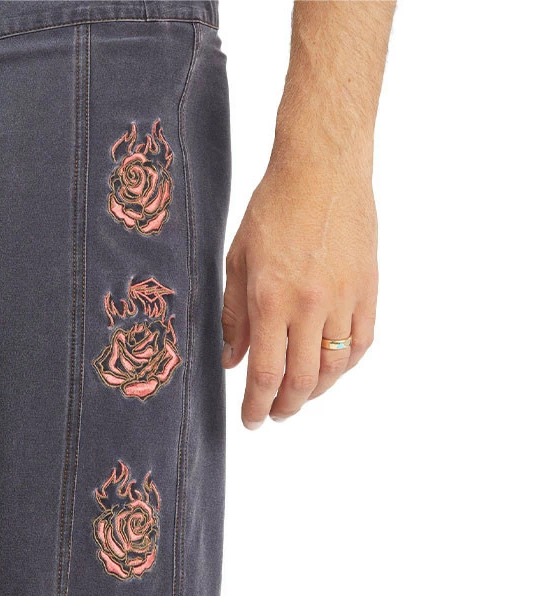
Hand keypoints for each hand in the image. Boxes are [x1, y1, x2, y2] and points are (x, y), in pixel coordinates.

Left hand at [221, 157, 377, 428]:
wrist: (323, 170)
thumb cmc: (273, 208)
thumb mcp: (238, 260)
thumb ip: (233, 315)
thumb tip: (231, 360)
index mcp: (270, 298)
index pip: (265, 372)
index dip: (256, 405)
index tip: (251, 421)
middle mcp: (309, 305)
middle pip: (302, 380)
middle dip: (285, 407)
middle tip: (273, 415)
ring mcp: (345, 299)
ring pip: (335, 368)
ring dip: (316, 393)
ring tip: (299, 397)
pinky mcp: (369, 289)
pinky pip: (362, 342)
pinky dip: (345, 365)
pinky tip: (330, 369)